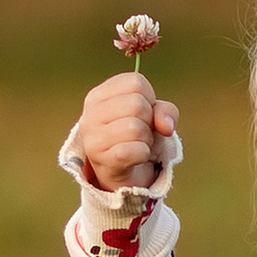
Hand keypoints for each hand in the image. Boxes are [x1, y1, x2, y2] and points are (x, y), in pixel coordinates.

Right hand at [76, 71, 178, 193]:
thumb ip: (165, 111)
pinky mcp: (102, 160)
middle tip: (138, 132)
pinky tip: (135, 157)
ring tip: (136, 144)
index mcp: (98, 95)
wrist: (121, 174)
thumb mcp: (152, 116)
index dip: (149, 98)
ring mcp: (92, 138)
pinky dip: (144, 154)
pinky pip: (136, 150)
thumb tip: (166, 127)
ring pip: (136, 128)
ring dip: (146, 139)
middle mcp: (90, 114)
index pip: (136, 82)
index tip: (140, 113)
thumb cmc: (135, 136)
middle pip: (137, 104)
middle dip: (147, 120)